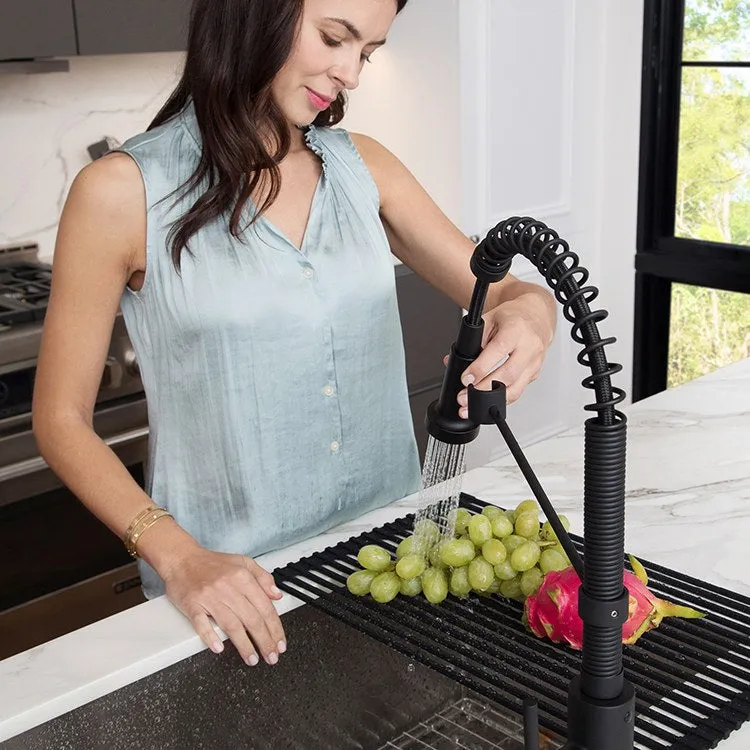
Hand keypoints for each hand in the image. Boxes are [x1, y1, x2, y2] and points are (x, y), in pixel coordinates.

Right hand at [161, 546, 285, 666]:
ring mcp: (209, 597)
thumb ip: (263, 578)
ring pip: (231, 624)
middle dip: (264, 641)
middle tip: (271, 656)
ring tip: (252, 658)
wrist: (182, 558)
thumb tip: (277, 595)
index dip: (275, 628)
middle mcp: (228, 587)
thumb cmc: (212, 563)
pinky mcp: (192, 604)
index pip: (265, 607)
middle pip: (251, 619)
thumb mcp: (243, 562)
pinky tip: (219, 647)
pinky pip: (202, 623)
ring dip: (244, 645)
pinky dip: (210, 636)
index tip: (279, 642)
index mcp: (242, 577)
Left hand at [445, 292, 555, 411]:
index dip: (480, 368)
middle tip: (464, 397)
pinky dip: (501, 399)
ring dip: (491, 400)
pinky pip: (518, 391)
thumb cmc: (513, 317)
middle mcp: (529, 347)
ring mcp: (535, 362)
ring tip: (470, 407)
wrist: (537, 316)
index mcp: (516, 329)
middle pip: (507, 375)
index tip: (465, 379)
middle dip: (483, 390)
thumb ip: (472, 340)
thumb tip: (451, 361)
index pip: (498, 351)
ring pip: (515, 388)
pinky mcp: (535, 374)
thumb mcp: (490, 319)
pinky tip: (487, 403)